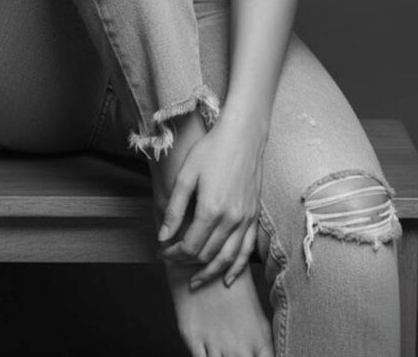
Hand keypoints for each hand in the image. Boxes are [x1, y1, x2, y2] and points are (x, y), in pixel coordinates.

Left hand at [156, 115, 264, 289]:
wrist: (243, 136)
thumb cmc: (211, 150)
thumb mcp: (186, 175)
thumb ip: (174, 208)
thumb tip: (163, 236)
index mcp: (211, 210)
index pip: (189, 246)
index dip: (173, 254)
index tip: (162, 252)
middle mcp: (230, 220)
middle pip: (206, 254)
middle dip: (186, 262)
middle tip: (172, 260)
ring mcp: (245, 220)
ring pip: (227, 258)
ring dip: (210, 273)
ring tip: (195, 281)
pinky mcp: (254, 217)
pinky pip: (247, 250)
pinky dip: (237, 268)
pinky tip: (227, 278)